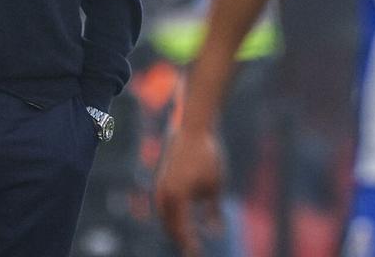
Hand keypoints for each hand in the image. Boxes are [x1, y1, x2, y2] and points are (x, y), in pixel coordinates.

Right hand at [154, 125, 224, 256]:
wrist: (192, 129)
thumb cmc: (207, 157)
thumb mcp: (215, 186)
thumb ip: (213, 212)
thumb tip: (215, 231)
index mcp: (177, 198)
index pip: (182, 230)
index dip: (189, 244)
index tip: (196, 254)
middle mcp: (163, 195)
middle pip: (169, 227)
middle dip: (180, 240)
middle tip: (192, 251)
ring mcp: (159, 187)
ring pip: (164, 217)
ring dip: (174, 229)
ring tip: (188, 239)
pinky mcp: (160, 181)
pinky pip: (163, 206)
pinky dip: (171, 216)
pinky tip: (183, 220)